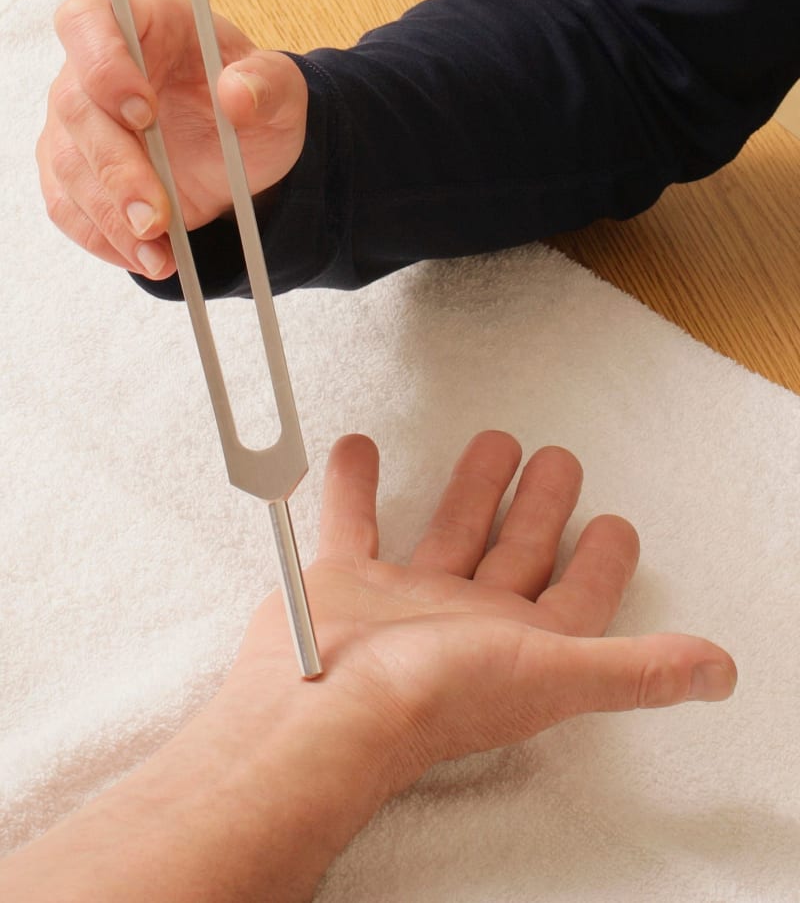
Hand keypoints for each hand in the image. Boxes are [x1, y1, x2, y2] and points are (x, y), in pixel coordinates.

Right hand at [1, 433, 736, 902]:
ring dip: (470, 489)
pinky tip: (362, 445)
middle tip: (559, 456)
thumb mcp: (551, 673)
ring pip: (447, 533)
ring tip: (494, 440)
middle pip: (514, 558)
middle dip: (539, 509)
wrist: (320, 710)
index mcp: (517, 647)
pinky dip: (354, 484)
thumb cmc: (435, 698)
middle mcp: (464, 626)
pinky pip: (352, 522)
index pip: (575, 603)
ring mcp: (402, 605)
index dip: (602, 567)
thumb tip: (721, 672)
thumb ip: (635, 669)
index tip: (619, 523)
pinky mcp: (344, 583)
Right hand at [36, 0, 307, 280]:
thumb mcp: (281, 89)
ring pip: (68, 164)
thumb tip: (238, 93)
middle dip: (116, 167)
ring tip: (159, 247)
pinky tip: (146, 255)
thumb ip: (267, 84)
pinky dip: (103, 236)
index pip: (90, 20)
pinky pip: (68, 205)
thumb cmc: (252, 97)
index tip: (142, 110)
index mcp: (142, 20)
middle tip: (156, 213)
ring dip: (110, 213)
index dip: (103, 63)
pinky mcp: (74, 168)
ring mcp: (77, 119)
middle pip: (75, 107)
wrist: (246, 147)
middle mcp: (94, 65)